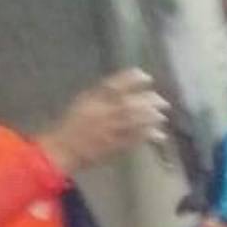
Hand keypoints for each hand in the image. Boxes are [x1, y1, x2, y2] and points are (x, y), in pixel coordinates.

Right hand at [37, 69, 167, 172]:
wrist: (64, 149)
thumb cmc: (72, 125)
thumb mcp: (83, 103)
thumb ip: (102, 95)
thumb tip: (125, 88)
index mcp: (92, 100)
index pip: (114, 85)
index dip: (132, 79)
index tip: (147, 77)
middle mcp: (102, 113)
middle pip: (130, 103)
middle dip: (149, 101)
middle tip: (162, 101)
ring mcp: (110, 130)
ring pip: (135, 121)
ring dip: (152, 118)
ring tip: (162, 117)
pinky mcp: (116, 145)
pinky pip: (136, 139)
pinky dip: (150, 135)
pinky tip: (160, 135)